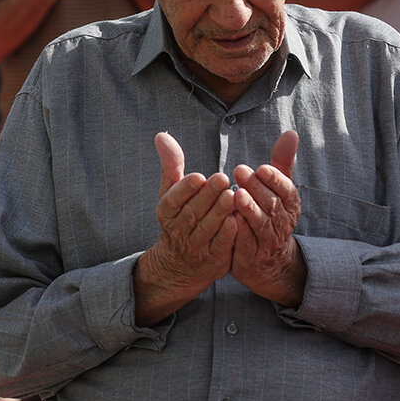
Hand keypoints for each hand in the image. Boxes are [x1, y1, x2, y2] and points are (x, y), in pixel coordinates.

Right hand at [148, 132, 238, 289]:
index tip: (199, 176)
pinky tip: (238, 220)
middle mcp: (178, 230)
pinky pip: (220, 245)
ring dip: (220, 212)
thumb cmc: (180, 218)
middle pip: (193, 212)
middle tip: (223, 178)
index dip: (185, 189)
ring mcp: (195, 246)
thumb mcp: (171, 192)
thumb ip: (172, 165)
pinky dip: (228, 234)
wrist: (181, 265)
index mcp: (167, 212)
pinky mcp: (213, 259)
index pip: (173, 200)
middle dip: (208, 196)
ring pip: (207, 228)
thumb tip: (161, 135)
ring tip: (233, 196)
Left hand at [230, 130, 305, 304]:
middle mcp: (282, 223)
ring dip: (249, 209)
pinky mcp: (251, 255)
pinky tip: (229, 220)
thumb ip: (281, 162)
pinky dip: (240, 233)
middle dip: (257, 188)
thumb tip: (291, 132)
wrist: (266, 260)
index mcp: (290, 205)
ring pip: (261, 224)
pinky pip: (247, 244)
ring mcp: (268, 241)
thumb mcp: (277, 189)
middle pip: (272, 205)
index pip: (287, 191)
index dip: (276, 180)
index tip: (262, 168)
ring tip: (236, 195)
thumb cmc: (269, 214)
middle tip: (240, 171)